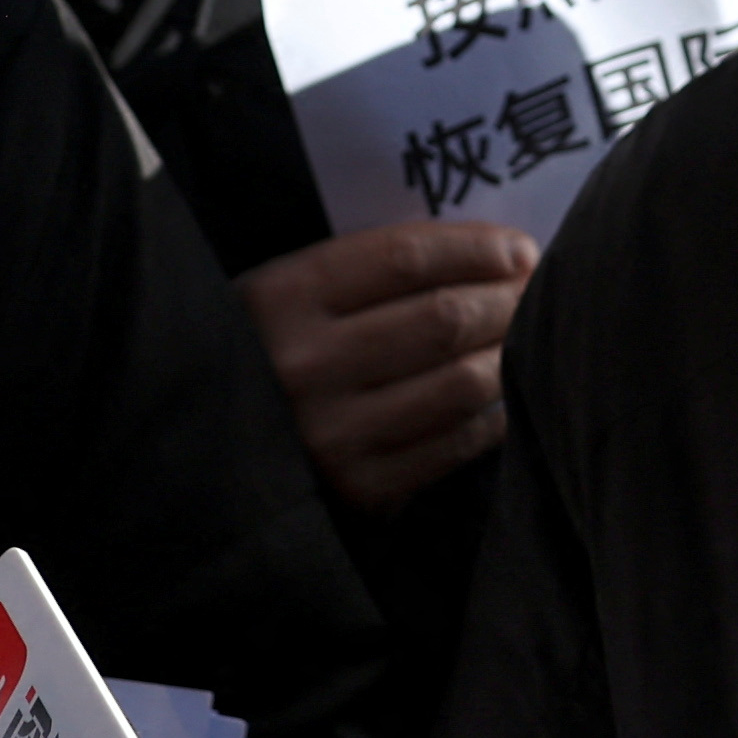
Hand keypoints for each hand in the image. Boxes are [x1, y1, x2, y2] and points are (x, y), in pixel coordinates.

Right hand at [233, 222, 537, 509]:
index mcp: (282, 298)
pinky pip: (455, 442)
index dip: (475, 249)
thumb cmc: (263, 356)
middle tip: (537, 290)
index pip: (404, 259)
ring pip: (461, 382)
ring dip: (510, 351)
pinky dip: (495, 413)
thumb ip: (366, 272)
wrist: (199, 454)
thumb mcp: (286, 297)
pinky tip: (504, 392)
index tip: (519, 248)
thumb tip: (492, 256)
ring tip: (525, 334)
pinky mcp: (360, 489)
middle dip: (507, 299)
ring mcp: (333, 433)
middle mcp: (306, 365)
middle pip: (443, 318)